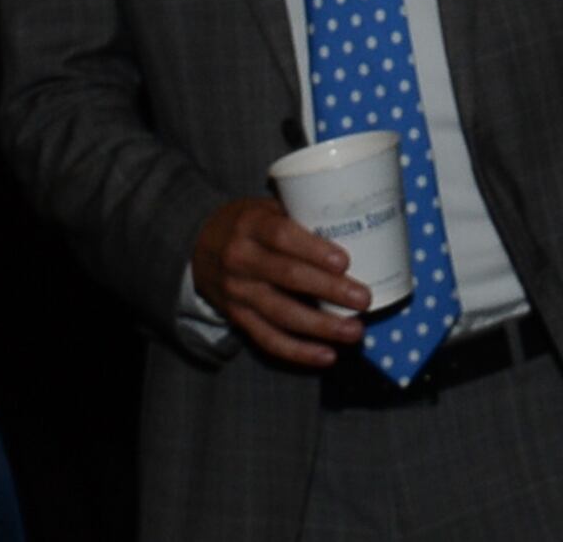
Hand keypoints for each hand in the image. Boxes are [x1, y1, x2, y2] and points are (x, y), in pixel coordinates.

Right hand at [188, 195, 367, 368]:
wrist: (199, 245)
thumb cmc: (249, 222)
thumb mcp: (266, 207)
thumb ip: (299, 216)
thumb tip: (356, 224)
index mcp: (251, 224)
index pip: (281, 236)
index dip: (313, 250)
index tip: (344, 262)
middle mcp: (241, 259)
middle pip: (287, 277)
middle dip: (329, 290)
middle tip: (364, 299)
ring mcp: (238, 292)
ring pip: (281, 314)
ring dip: (321, 327)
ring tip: (354, 332)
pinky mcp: (237, 317)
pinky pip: (268, 339)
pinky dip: (298, 351)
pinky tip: (327, 355)